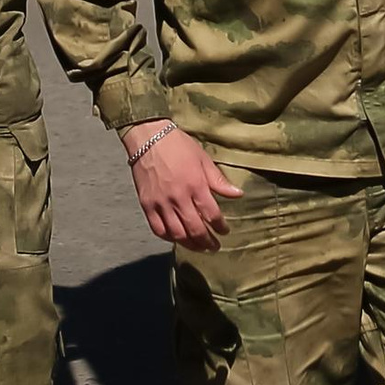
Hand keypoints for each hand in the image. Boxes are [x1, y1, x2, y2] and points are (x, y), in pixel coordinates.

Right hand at [124, 122, 239, 248]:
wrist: (148, 137)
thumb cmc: (178, 145)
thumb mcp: (203, 159)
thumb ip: (219, 180)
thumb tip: (238, 194)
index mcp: (196, 185)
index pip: (212, 214)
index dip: (220, 227)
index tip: (225, 231)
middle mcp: (178, 197)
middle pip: (195, 229)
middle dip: (207, 241)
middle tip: (214, 247)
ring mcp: (161, 203)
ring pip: (177, 234)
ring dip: (190, 244)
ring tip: (199, 247)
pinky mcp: (146, 205)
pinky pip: (158, 229)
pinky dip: (169, 237)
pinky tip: (177, 238)